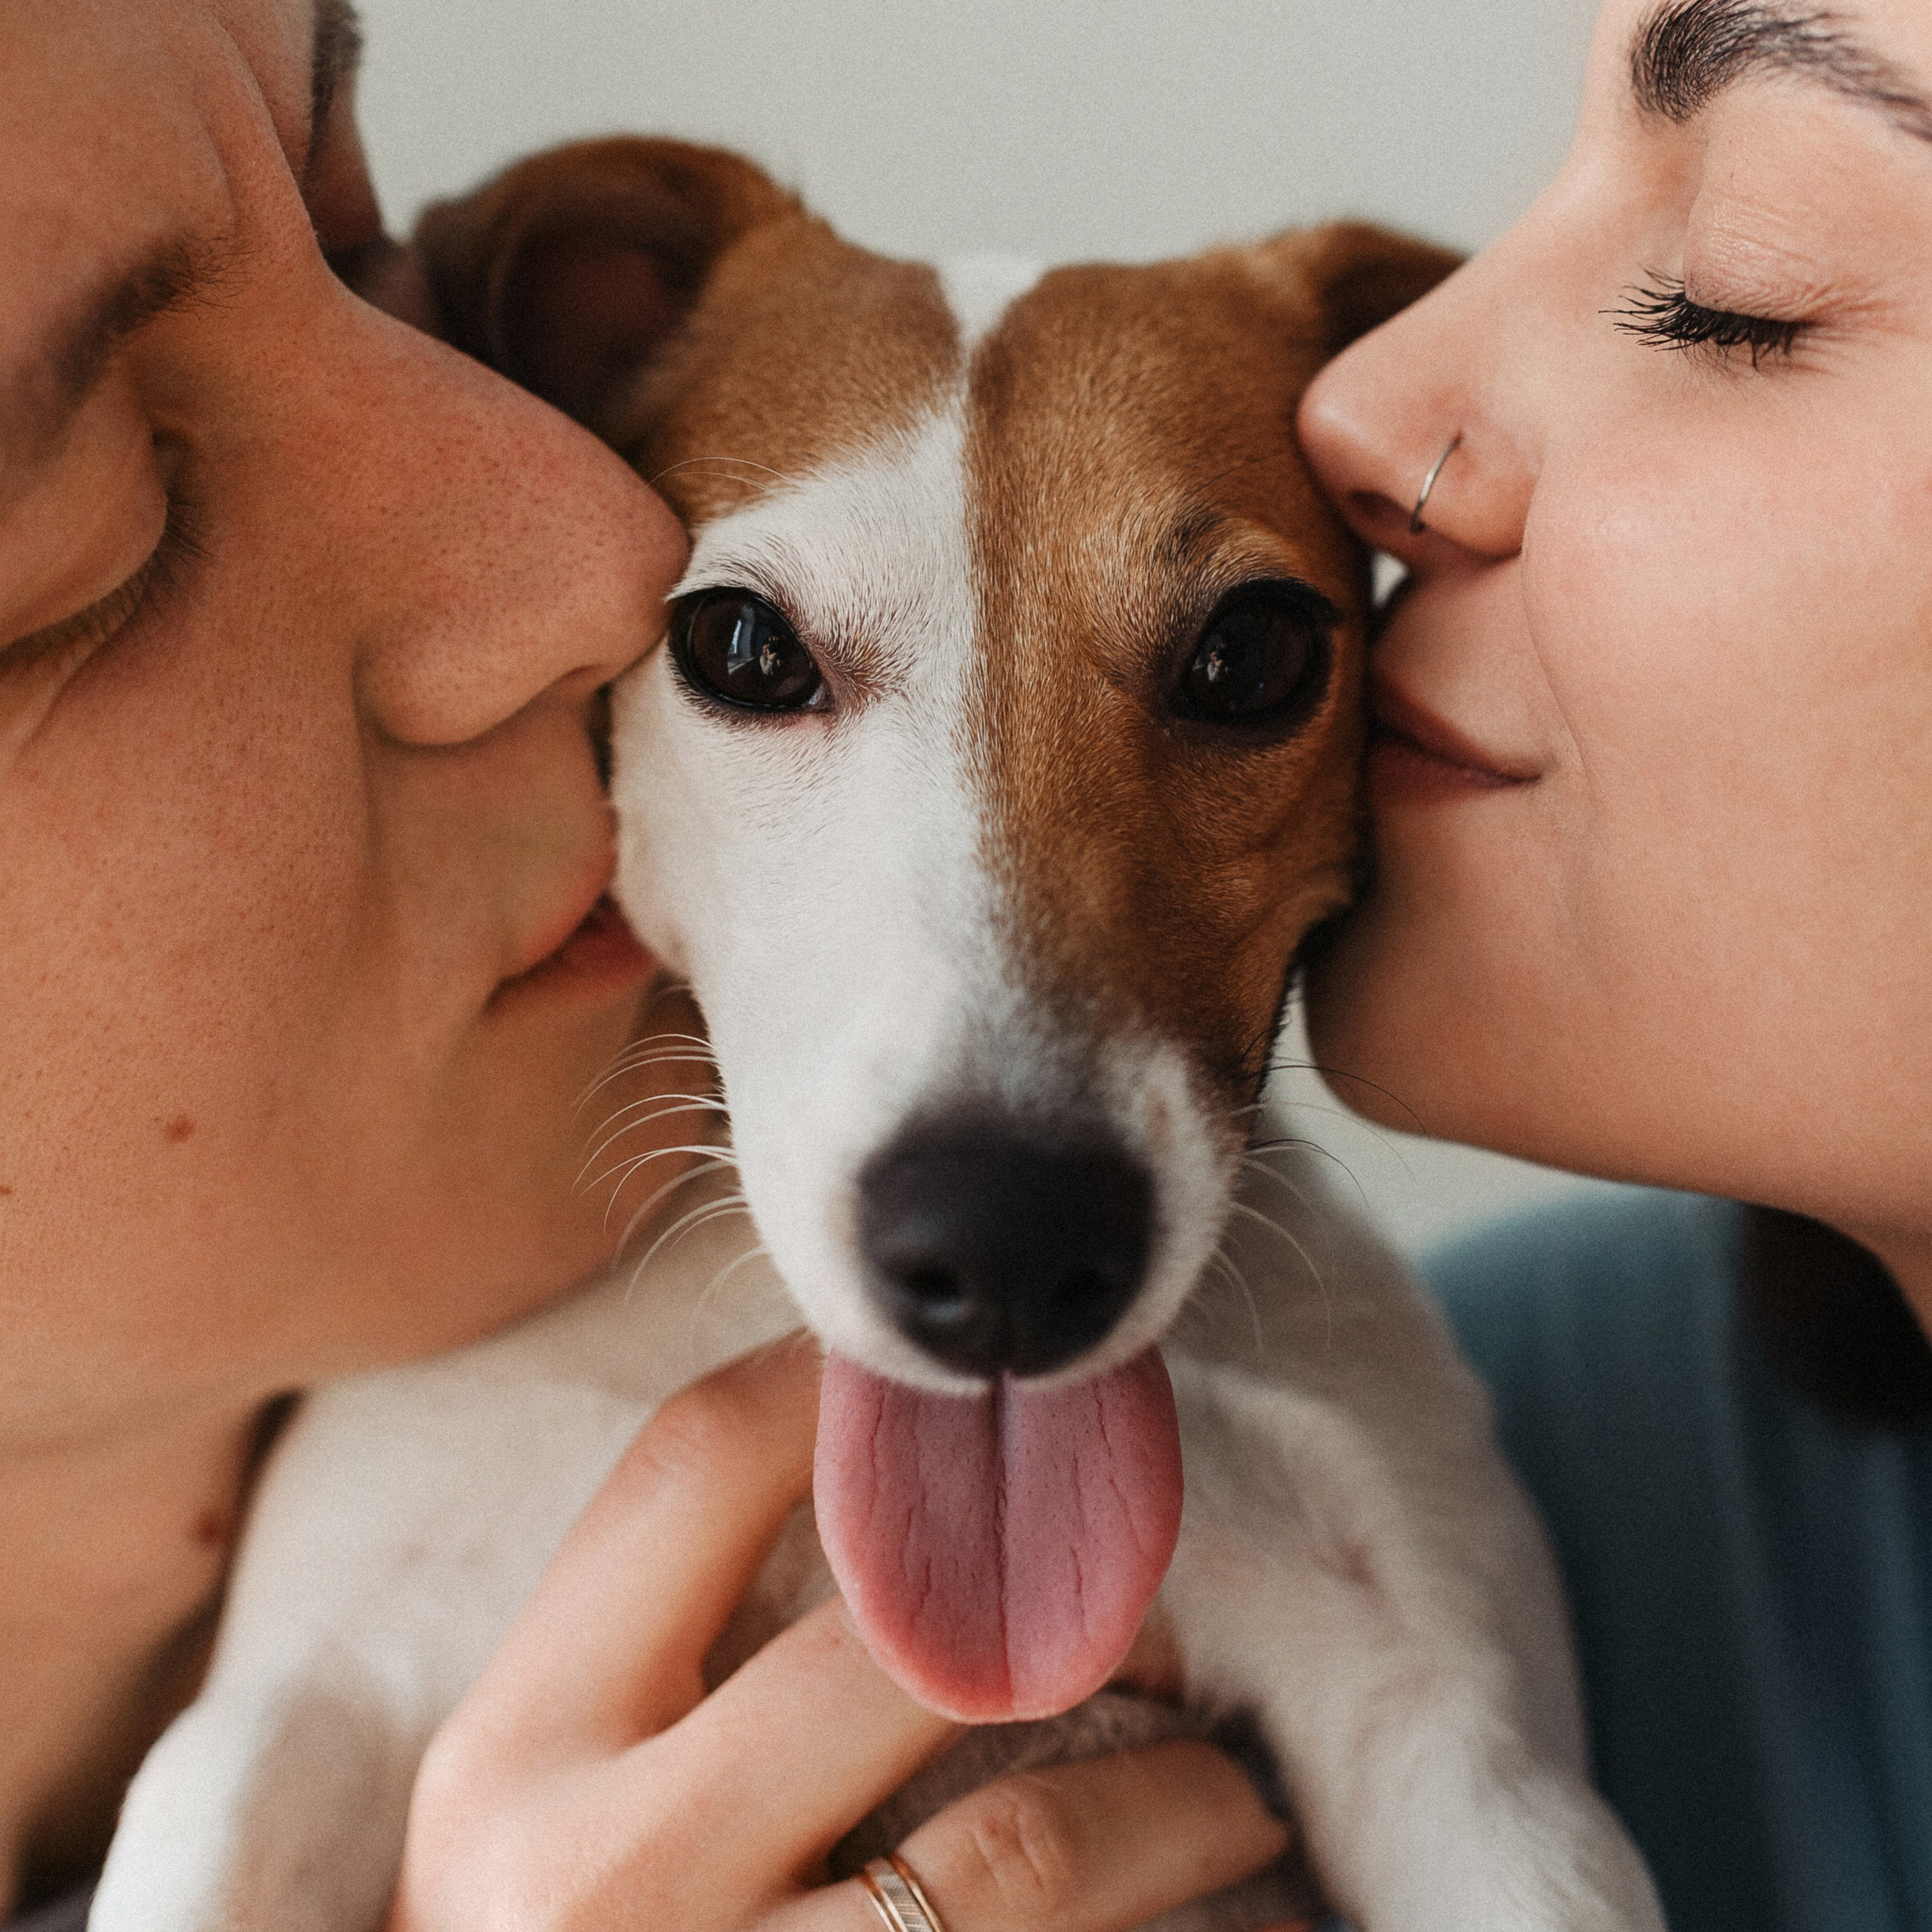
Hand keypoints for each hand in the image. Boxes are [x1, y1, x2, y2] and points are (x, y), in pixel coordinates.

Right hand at [388, 1334, 1296, 1930]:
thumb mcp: (536, 1824)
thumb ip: (659, 1667)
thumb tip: (889, 1484)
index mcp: (508, 1757)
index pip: (695, 1467)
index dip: (847, 1387)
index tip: (961, 1392)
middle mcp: (595, 1877)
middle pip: (896, 1637)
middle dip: (1066, 1597)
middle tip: (1160, 1615)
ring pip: (1024, 1840)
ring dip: (1174, 1793)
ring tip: (1229, 1791)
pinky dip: (1157, 1925)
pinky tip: (1217, 1911)